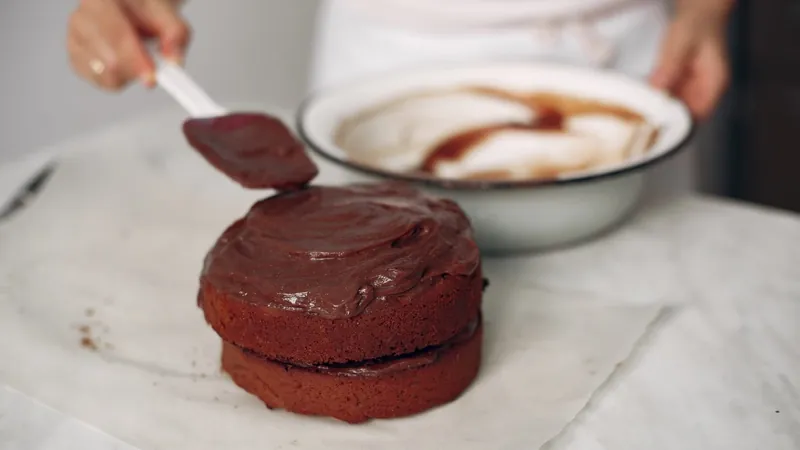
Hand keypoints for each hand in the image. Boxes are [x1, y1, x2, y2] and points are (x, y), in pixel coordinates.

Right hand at [67, 0, 190, 90]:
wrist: (133, 10)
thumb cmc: (145, 11)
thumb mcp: (168, 16)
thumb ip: (175, 35)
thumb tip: (174, 61)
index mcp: (101, 0)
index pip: (114, 34)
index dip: (135, 59)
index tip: (152, 76)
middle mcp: (81, 19)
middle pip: (108, 61)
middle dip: (136, 70)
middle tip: (154, 71)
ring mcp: (74, 41)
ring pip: (106, 76)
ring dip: (130, 75)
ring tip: (138, 57)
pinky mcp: (77, 61)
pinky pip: (103, 83)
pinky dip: (121, 80)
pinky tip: (127, 65)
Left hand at [649, 1, 731, 119]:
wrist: (699, 13)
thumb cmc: (696, 24)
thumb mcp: (680, 44)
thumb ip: (670, 66)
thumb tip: (658, 88)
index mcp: (714, 83)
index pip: (698, 115)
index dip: (678, 124)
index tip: (656, 125)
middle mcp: (707, 90)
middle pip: (685, 116)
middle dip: (665, 120)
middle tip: (641, 120)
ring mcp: (695, 88)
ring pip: (675, 109)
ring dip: (659, 110)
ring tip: (639, 112)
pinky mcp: (684, 85)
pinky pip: (669, 98)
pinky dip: (657, 100)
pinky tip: (643, 99)